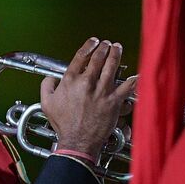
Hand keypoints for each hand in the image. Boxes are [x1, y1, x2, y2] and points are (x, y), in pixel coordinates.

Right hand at [39, 38, 136, 159]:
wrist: (78, 141)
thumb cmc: (64, 124)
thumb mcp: (46, 104)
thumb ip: (47, 86)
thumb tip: (50, 78)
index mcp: (71, 81)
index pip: (80, 56)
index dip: (88, 46)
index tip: (93, 42)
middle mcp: (87, 82)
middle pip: (98, 58)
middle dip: (104, 47)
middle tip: (107, 44)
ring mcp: (102, 91)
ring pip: (112, 66)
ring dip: (116, 54)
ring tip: (118, 48)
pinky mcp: (113, 101)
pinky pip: (127, 87)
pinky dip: (134, 80)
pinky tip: (138, 73)